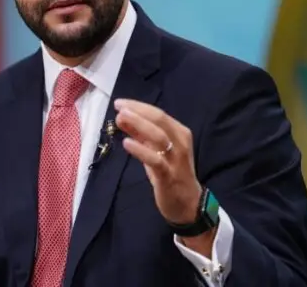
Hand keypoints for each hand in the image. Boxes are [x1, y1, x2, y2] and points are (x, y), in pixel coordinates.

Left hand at [114, 98, 201, 224]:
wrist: (188, 204)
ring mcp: (176, 159)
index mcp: (179, 133)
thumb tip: (123, 117)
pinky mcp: (169, 176)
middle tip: (118, 107)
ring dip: (138, 125)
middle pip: (160, 120)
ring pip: (159, 136)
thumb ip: (142, 135)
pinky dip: (140, 150)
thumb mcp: (156, 151)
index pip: (158, 114)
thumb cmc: (171, 173)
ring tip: (120, 118)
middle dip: (138, 111)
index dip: (138, 106)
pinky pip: (155, 160)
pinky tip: (126, 143)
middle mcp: (180, 143)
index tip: (120, 103)